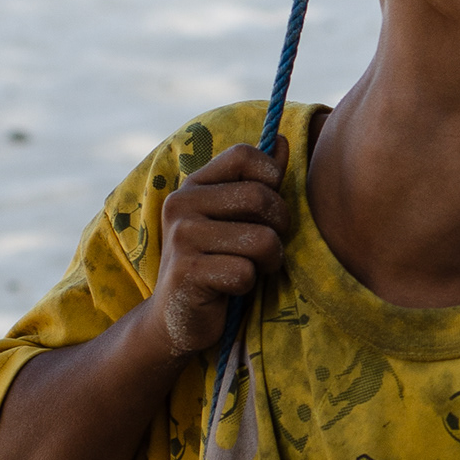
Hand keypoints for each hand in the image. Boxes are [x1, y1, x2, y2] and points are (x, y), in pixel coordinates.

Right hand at [150, 140, 290, 358]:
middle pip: (260, 198)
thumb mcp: (236, 219)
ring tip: (251, 268)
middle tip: (270, 246)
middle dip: (280, 226)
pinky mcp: (186, 272)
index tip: (269, 205)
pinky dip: (247, 285)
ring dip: (268, 261)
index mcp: (194, 185)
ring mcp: (181, 238)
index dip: (271, 177)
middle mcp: (181, 204)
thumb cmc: (217, 262)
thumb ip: (258, 182)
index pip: (244, 154)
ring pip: (261, 240)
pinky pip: (244, 273)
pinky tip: (229, 289)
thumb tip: (284, 141)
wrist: (176, 318)